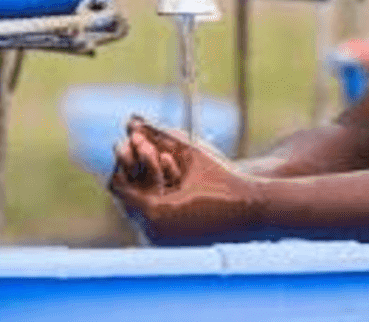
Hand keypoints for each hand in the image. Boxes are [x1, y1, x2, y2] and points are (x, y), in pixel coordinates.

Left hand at [108, 121, 267, 244]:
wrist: (251, 209)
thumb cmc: (221, 177)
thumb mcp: (188, 153)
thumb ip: (157, 135)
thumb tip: (130, 121)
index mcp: (154, 210)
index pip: (118, 188)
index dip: (120, 166)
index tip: (129, 151)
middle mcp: (155, 232)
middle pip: (126, 203)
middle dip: (131, 179)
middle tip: (137, 161)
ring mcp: (165, 242)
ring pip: (137, 215)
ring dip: (142, 193)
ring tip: (150, 174)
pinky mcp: (175, 246)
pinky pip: (153, 226)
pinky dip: (155, 208)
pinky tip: (164, 191)